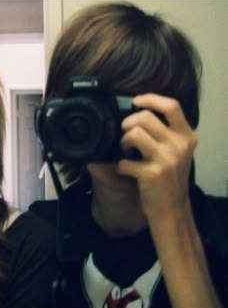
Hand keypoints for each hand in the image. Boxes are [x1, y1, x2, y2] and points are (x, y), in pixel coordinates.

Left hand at [117, 93, 196, 226]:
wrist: (172, 209)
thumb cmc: (171, 180)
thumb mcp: (178, 153)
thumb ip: (168, 133)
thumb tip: (141, 114)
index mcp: (187, 137)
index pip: (171, 106)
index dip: (151, 98)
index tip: (136, 100)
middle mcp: (179, 146)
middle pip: (145, 117)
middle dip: (128, 122)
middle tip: (125, 133)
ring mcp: (166, 160)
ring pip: (134, 133)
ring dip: (123, 141)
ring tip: (125, 150)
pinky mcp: (152, 174)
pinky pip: (125, 160)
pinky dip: (120, 165)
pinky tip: (124, 170)